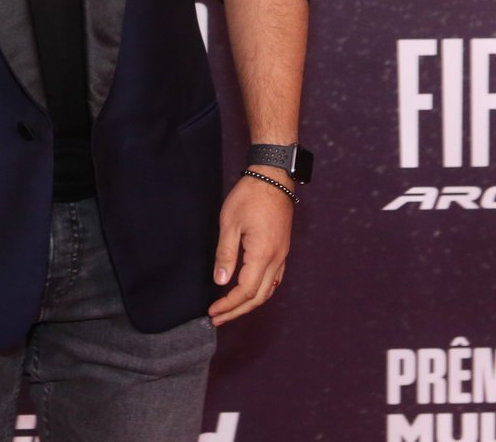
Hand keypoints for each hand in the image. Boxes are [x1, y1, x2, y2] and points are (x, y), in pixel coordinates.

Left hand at [207, 170, 294, 325]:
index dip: (228, 305)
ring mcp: (282, 255)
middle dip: (237, 311)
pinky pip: (274, 279)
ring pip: (268, 290)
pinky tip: (249, 293)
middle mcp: (277, 259)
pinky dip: (260, 292)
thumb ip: (225, 254)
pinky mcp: (283, 250)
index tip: (212, 311)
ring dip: (249, 304)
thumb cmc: (250, 196)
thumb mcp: (230, 223)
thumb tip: (221, 281)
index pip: (245, 291)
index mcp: (263, 254)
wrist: (274, 177)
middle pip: (259, 297)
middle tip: (218, 319)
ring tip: (231, 310)